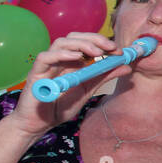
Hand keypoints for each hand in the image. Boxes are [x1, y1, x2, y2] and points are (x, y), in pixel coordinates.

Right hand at [9, 33, 128, 139]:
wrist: (39, 124)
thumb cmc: (60, 107)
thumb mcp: (88, 90)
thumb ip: (104, 76)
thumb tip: (126, 66)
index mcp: (71, 62)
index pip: (85, 42)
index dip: (101, 42)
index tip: (118, 49)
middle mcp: (58, 59)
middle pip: (73, 38)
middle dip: (93, 39)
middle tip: (110, 47)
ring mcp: (47, 65)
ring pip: (60, 43)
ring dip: (81, 44)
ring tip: (97, 52)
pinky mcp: (35, 74)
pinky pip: (45, 57)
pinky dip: (62, 55)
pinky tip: (76, 58)